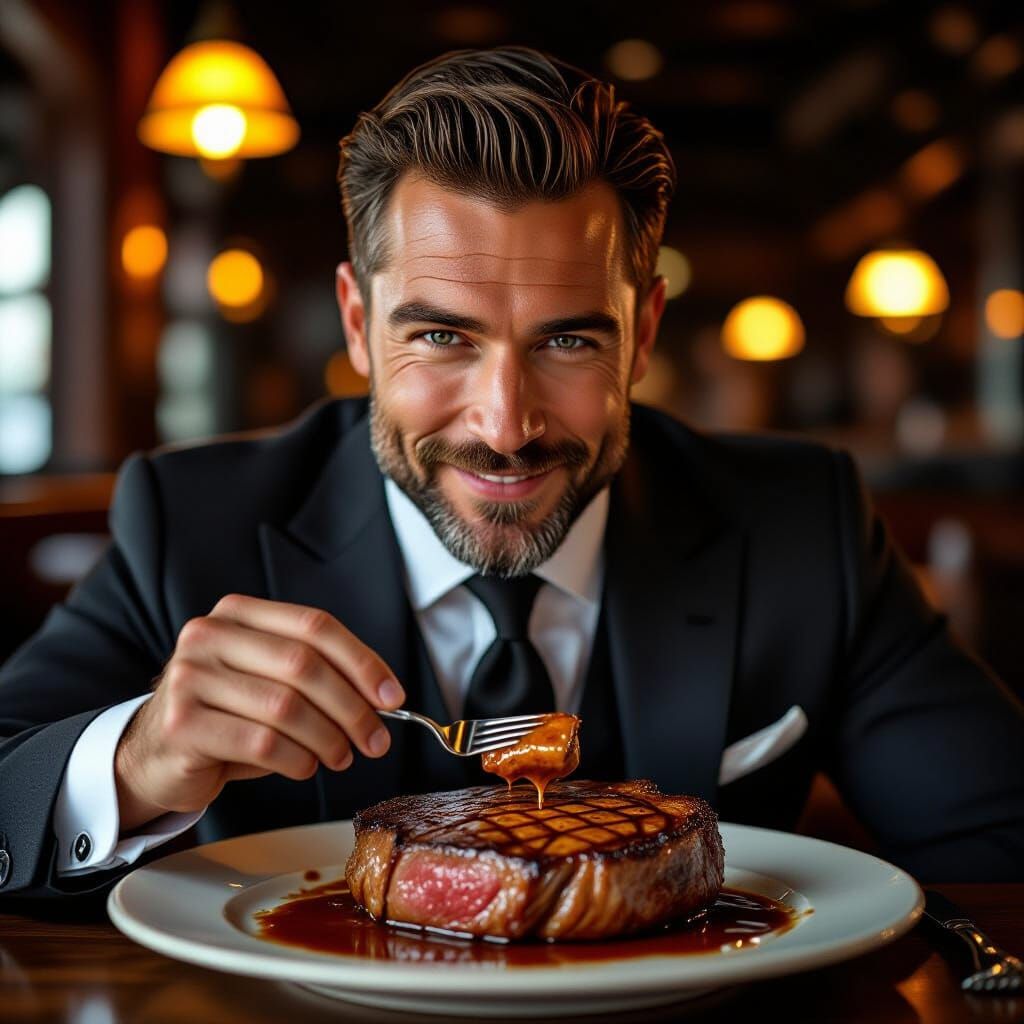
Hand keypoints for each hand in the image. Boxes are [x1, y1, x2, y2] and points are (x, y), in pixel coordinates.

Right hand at [114, 594, 404, 829]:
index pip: (314, 625)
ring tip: (340, 756)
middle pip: (303, 664)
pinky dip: (297, 759)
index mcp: (238, 614)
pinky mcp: (182, 723)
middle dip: (352, 706)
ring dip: (328, 738)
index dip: (361, 660)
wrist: (153, 754)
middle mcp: (210, 636)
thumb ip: (317, 677)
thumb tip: (382, 698)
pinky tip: (304, 766)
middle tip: (375, 739)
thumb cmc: (226, 716)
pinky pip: (262, 742)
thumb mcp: (268, 682)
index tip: (392, 696)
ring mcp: (190, 677)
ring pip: (286, 706)